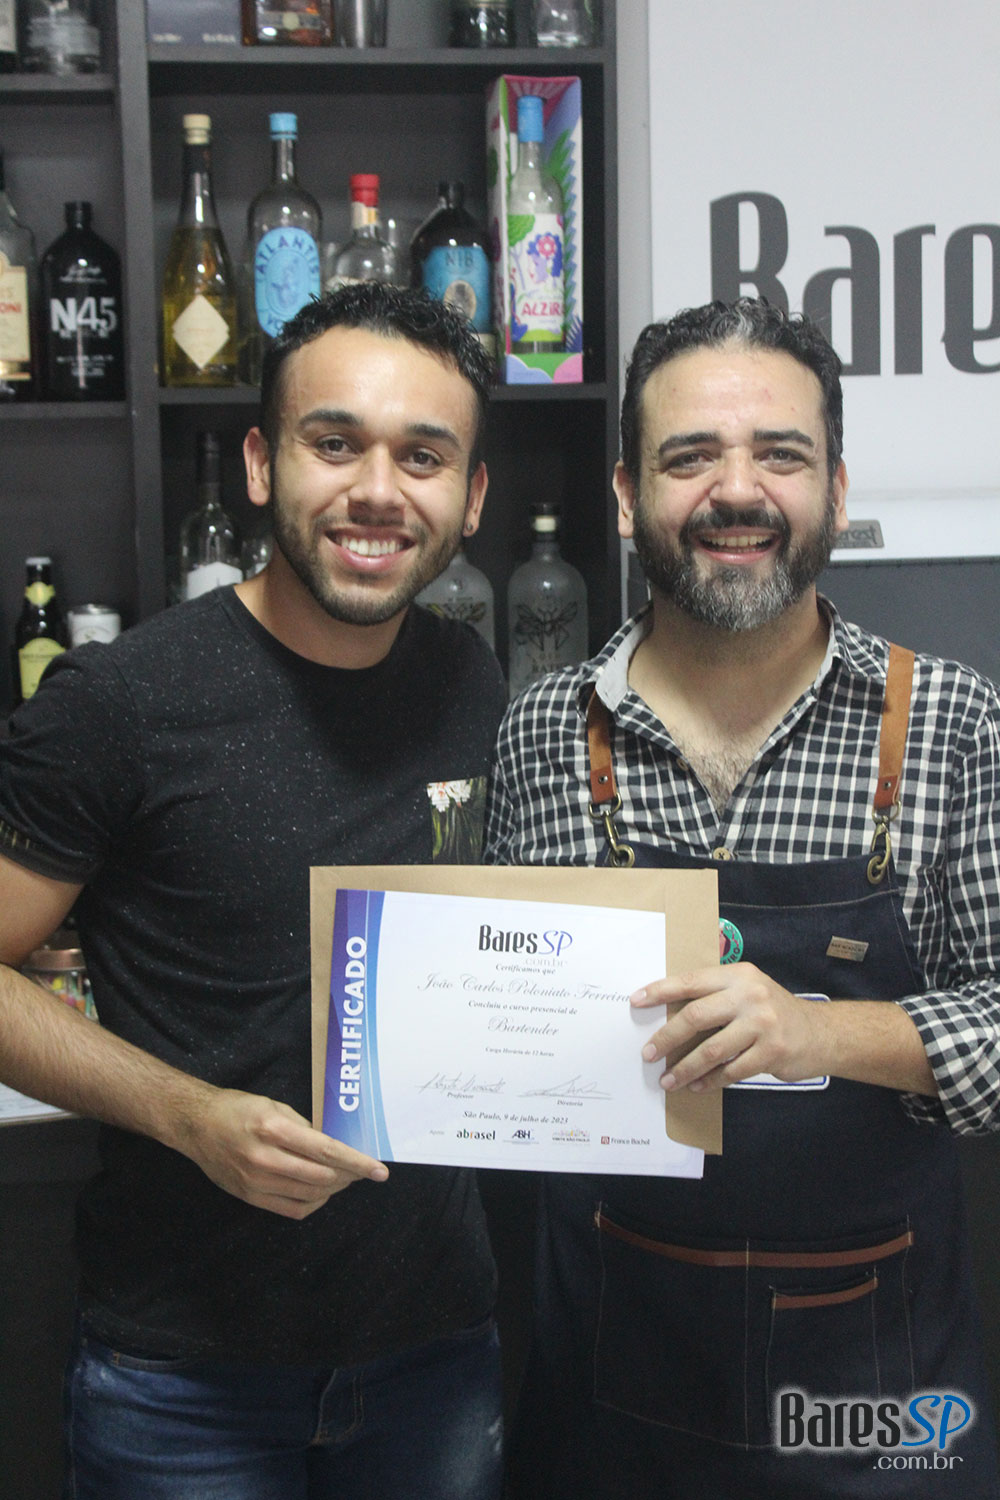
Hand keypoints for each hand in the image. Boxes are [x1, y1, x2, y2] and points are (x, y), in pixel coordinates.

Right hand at [177, 1088, 387, 1219]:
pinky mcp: (250, 1197)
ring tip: (344, 1178)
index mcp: (274, 1129)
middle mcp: (266, 1158)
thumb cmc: (238, 1109)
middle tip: (362, 1170)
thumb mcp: (275, 1106)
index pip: (327, 1150)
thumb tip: (335, 1146)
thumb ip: (305, 1128)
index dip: (357, 1162)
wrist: (196, 1126)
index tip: (379, 1170)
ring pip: (311, 1195)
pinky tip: (321, 1192)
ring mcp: (257, 1182)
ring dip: (334, 1189)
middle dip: (350, 1175)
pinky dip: (314, 1203)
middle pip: (323, 1176)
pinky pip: (293, 1209)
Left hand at [631, 963, 831, 1092]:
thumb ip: (715, 996)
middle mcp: (750, 995)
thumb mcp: (747, 990)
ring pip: (712, 1050)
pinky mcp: (772, 1052)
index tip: (636, 1001)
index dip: (661, 991)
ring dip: (685, 1067)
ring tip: (667, 1079)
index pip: (691, 981)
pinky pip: (732, 1072)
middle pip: (696, 1016)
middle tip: (647, 1052)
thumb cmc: (773, 1012)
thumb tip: (667, 1012)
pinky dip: (710, 1081)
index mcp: (738, 976)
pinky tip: (697, 1086)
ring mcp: (763, 1024)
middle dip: (667, 1037)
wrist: (821, 1033)